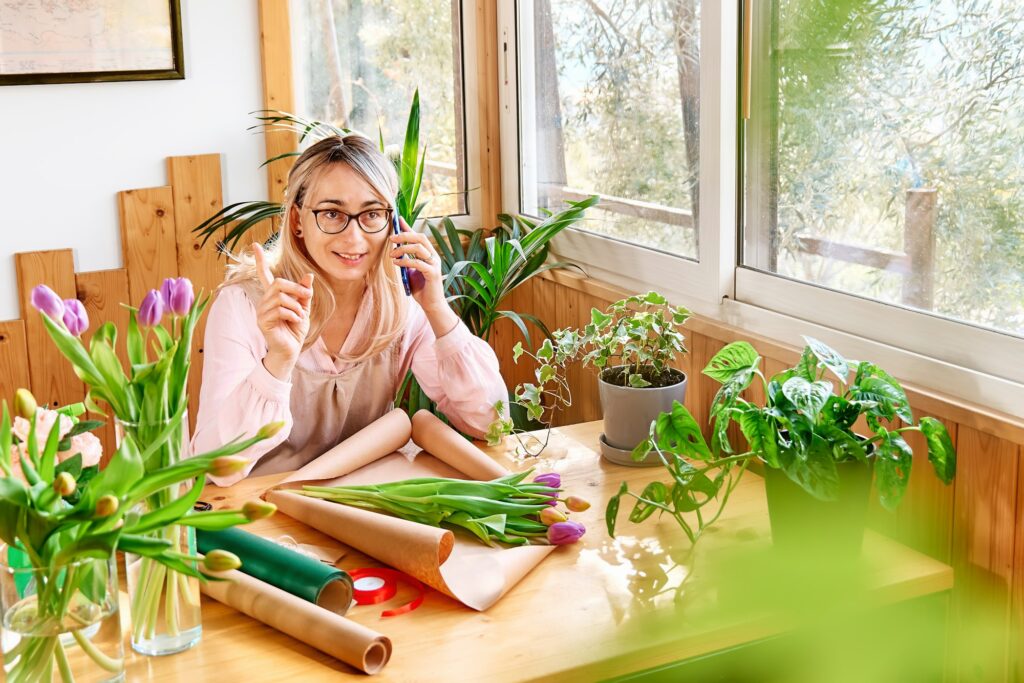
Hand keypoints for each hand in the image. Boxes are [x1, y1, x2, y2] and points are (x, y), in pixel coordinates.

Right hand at [252, 242, 313, 379]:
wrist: (291, 350)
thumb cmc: (295, 329)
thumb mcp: (303, 307)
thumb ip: (304, 292)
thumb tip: (308, 275)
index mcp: (273, 296)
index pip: (264, 275)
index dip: (260, 261)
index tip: (255, 245)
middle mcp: (264, 301)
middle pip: (278, 283)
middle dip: (296, 288)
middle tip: (307, 297)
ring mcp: (261, 311)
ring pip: (280, 297)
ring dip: (296, 305)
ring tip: (300, 315)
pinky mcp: (262, 321)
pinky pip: (279, 310)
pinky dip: (293, 314)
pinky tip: (295, 321)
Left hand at [390, 217, 447, 312]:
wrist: (431, 305)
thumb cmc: (421, 288)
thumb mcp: (410, 271)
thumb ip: (406, 260)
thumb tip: (395, 250)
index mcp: (429, 254)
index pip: (418, 236)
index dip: (408, 227)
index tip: (397, 220)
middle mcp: (434, 256)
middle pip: (420, 238)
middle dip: (404, 235)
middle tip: (391, 238)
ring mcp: (435, 264)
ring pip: (419, 248)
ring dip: (403, 249)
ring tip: (392, 255)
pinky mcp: (433, 273)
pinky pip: (417, 263)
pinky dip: (405, 261)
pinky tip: (396, 263)